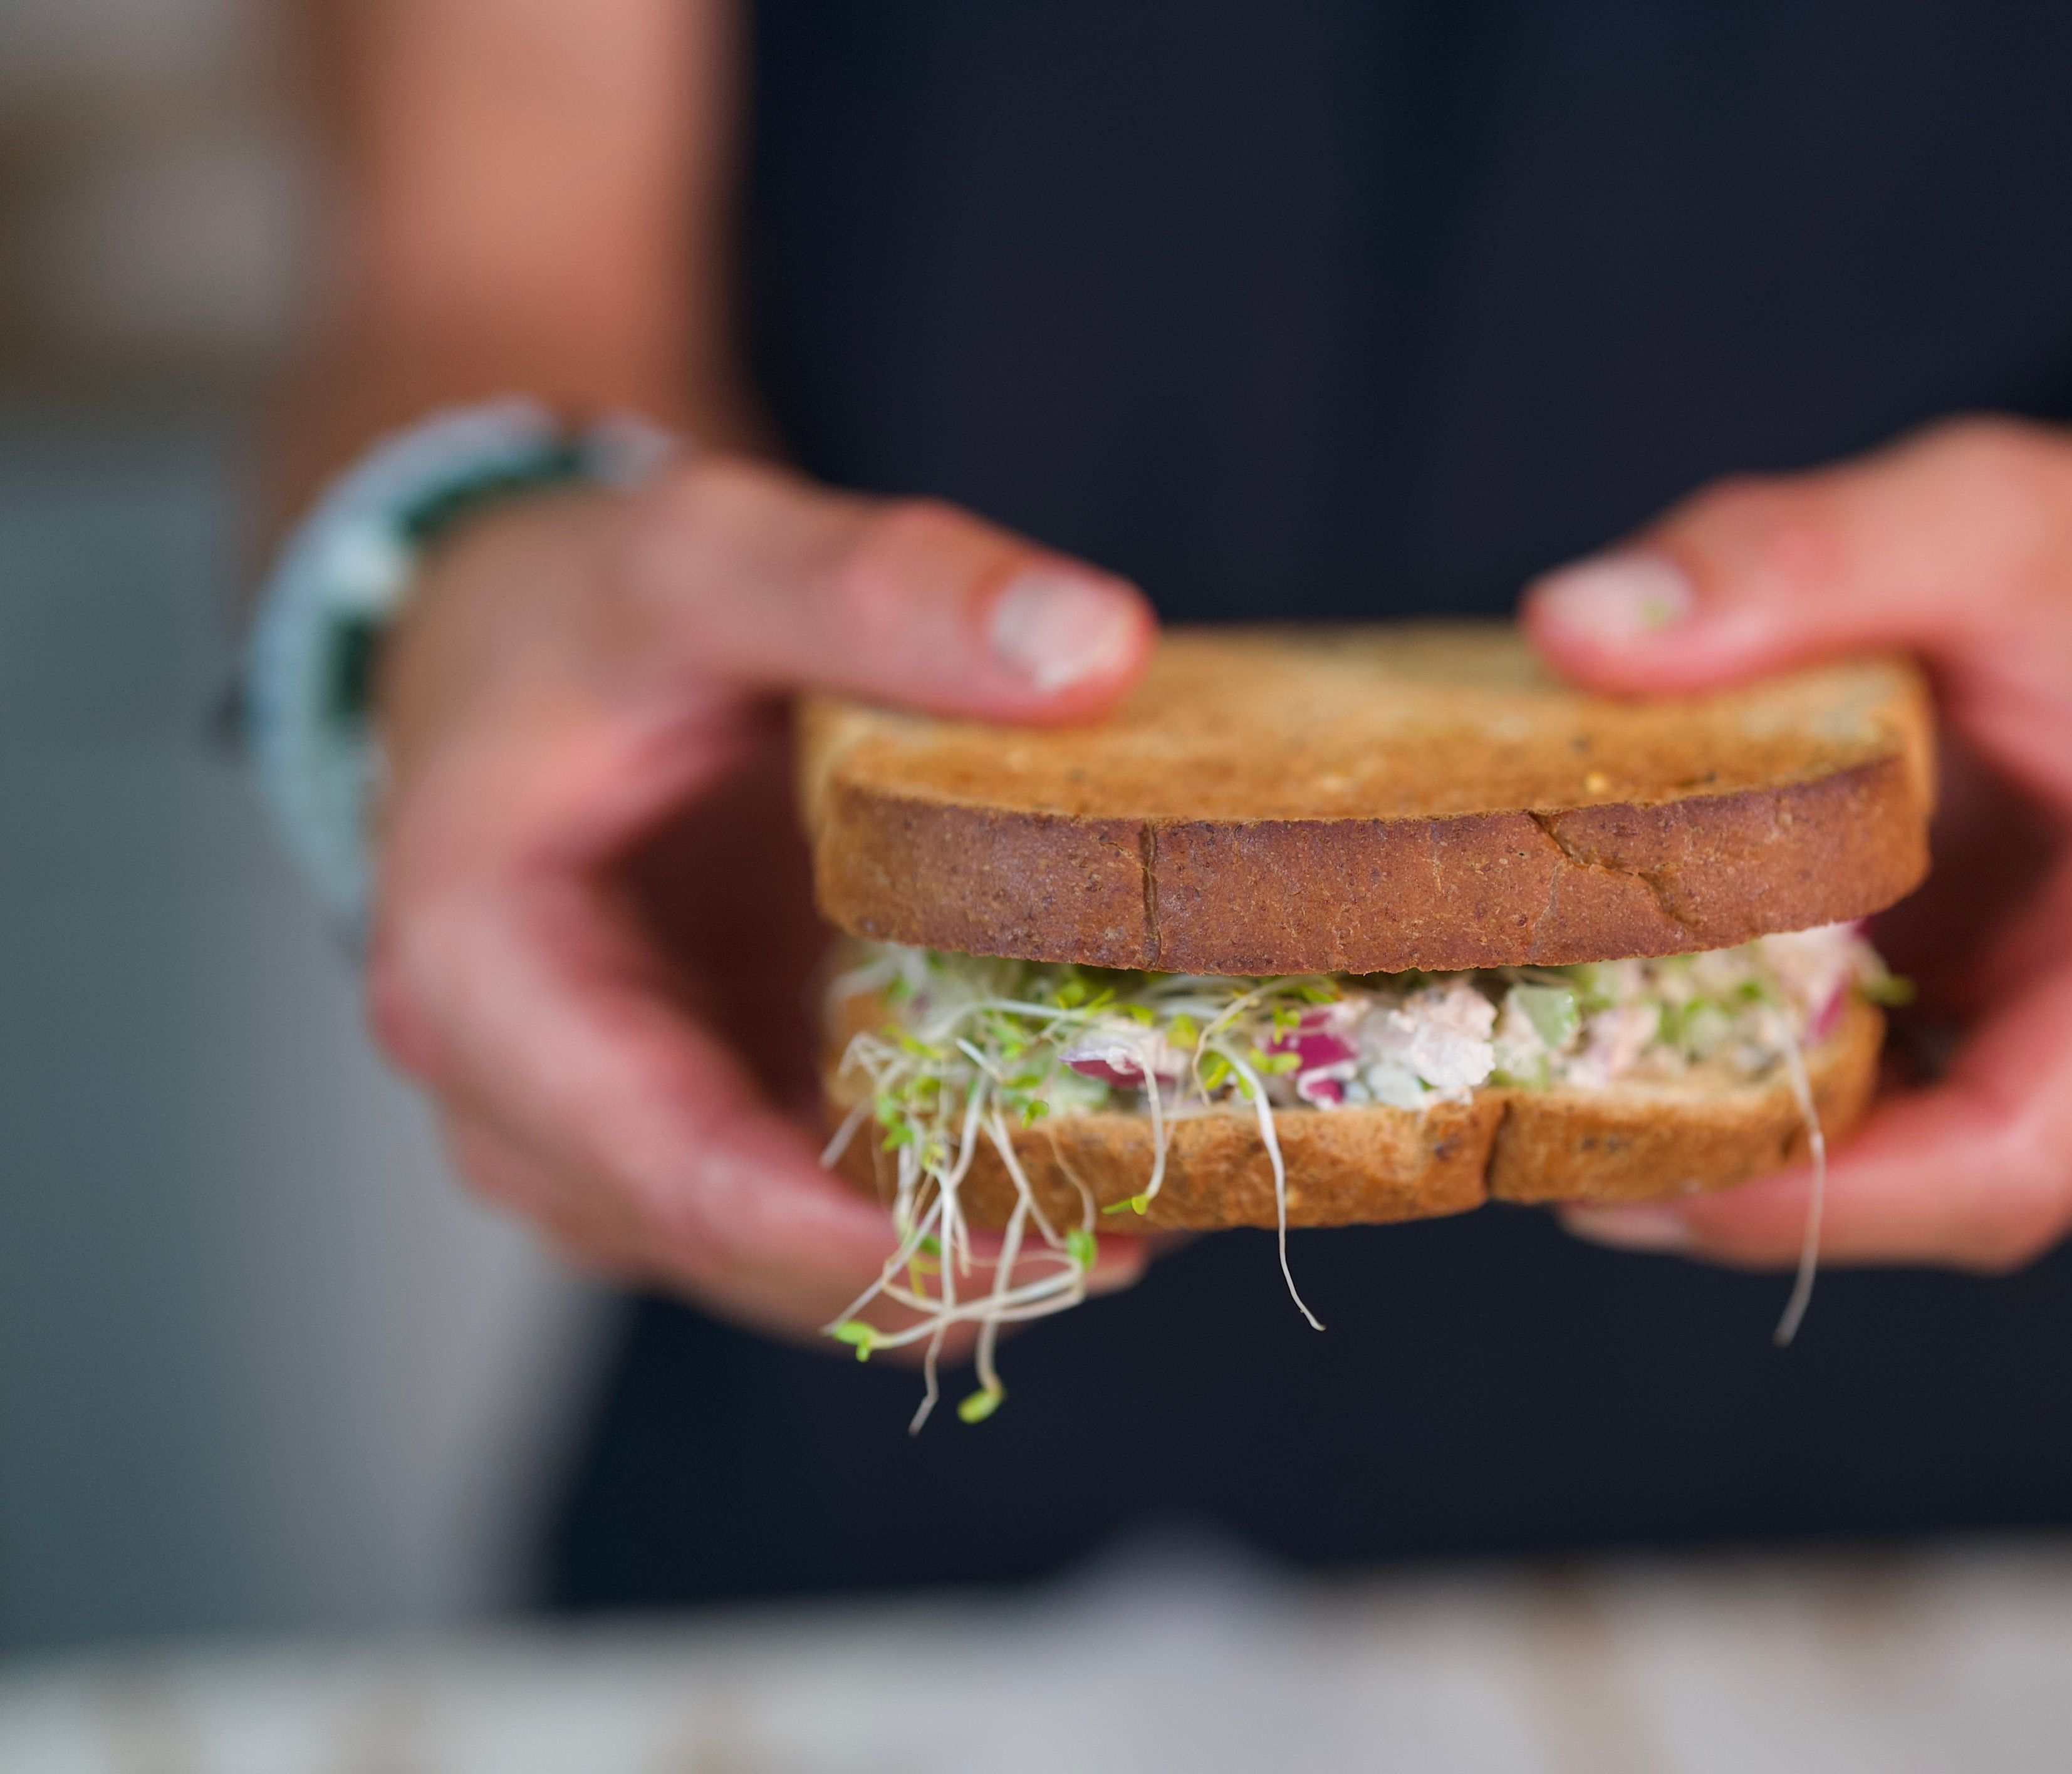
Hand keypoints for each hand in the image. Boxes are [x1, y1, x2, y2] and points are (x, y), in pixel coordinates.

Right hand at [367, 455, 1162, 1337]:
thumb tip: (1094, 649)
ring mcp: (620, 1142)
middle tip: (1162, 1202)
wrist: (519, 645)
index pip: (675, 1175)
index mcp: (484, 982)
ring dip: (973, 1249)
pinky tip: (1099, 1142)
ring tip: (1162, 1177)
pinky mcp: (710, 1132)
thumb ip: (880, 587)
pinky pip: (832, 1215)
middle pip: (758, 1255)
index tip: (1059, 1232)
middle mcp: (533, 1108)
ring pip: (805, 1267)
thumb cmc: (577, 611)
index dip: (870, 1236)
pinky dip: (958, 1200)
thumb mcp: (710, 552)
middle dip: (956, 1258)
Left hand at [1524, 417, 2071, 1271]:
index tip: (1646, 1176)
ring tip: (1557, 1094)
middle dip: (1748, 1186)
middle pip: (1944, 1198)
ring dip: (1747, 1150)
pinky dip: (1772, 1088)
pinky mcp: (2013, 1040)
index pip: (2013, 1163)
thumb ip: (1793, 556)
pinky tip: (1635, 1038)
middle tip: (1543, 1126)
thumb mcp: (1980, 509)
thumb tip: (1573, 625)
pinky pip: (1897, 1110)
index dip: (1824, 1203)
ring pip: (1910, 1174)